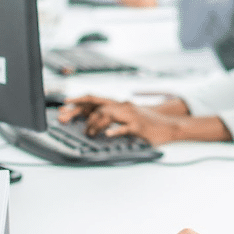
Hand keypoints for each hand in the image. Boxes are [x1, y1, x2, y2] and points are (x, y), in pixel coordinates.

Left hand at [58, 95, 180, 144]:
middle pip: (98, 107)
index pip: (95, 99)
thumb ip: (113, 117)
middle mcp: (124, 107)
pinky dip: (116, 130)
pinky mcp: (139, 126)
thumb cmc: (148, 122)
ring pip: (109, 115)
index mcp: (120, 104)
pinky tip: (109, 134)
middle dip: (83, 116)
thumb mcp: (129, 116)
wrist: (169, 125)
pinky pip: (125, 128)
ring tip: (90, 133)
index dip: (78, 100)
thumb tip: (94, 123)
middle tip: (76, 126)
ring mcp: (132, 116)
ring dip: (96, 124)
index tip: (64, 104)